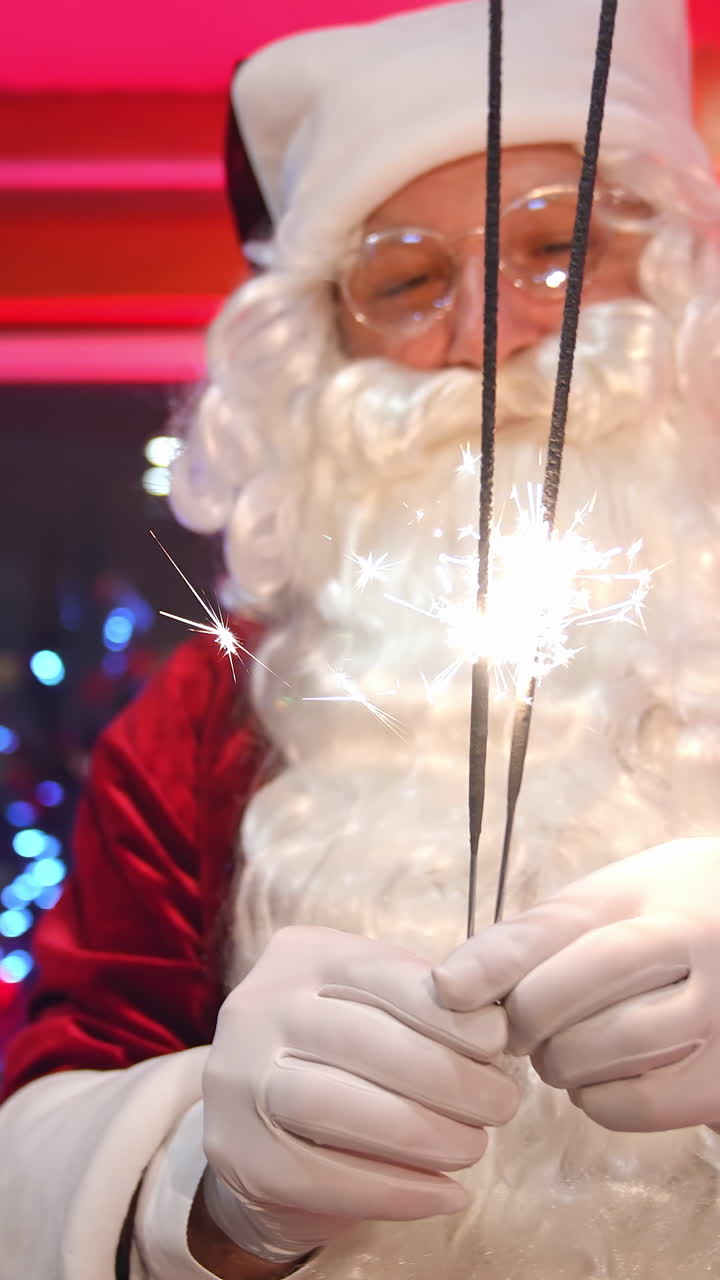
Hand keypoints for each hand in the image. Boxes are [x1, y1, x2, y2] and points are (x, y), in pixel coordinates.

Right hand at [202, 925, 517, 1265]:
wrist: (258, 1127)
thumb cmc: (340, 1056)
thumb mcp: (372, 1006)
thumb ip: (421, 1003)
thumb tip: (492, 1022)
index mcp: (302, 956)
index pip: (381, 975)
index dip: (447, 1013)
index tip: (498, 1044)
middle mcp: (258, 1007)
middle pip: (362, 1040)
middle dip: (446, 1077)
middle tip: (500, 1105)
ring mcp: (237, 1079)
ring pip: (336, 1105)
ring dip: (422, 1133)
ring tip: (474, 1148)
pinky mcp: (237, 1152)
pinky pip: (323, 1175)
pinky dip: (396, 1190)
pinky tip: (445, 1194)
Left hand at [434, 839, 719, 1133]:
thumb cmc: (669, 912)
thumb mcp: (616, 894)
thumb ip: (543, 931)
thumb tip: (454, 986)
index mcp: (654, 894)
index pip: (559, 928)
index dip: (497, 961)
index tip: (449, 987)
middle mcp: (695, 950)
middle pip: (570, 995)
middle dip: (524, 1017)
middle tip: (517, 1025)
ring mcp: (717, 1017)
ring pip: (599, 1052)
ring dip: (558, 1059)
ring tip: (564, 1044)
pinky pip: (631, 1103)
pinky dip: (594, 1097)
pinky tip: (600, 1074)